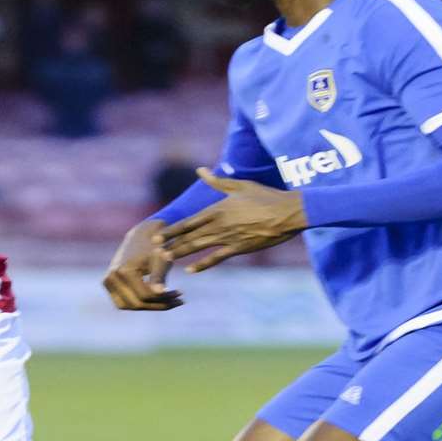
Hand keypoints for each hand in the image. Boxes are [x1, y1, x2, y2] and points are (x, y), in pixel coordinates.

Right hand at [102, 220, 181, 310]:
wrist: (141, 234)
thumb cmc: (155, 245)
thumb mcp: (160, 260)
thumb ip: (159, 277)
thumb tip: (160, 293)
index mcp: (124, 270)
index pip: (145, 295)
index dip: (165, 298)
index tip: (181, 295)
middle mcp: (111, 277)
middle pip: (137, 303)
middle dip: (159, 304)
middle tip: (178, 300)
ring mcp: (108, 282)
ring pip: (130, 305)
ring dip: (150, 306)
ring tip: (169, 301)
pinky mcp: (108, 285)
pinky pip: (124, 302)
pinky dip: (140, 303)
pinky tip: (158, 299)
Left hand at [156, 168, 306, 273]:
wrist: (287, 213)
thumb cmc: (265, 196)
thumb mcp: (239, 186)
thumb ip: (217, 181)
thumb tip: (200, 170)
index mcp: (217, 209)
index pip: (188, 222)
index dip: (171, 231)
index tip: (156, 236)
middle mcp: (219, 225)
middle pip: (190, 237)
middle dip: (171, 244)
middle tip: (154, 252)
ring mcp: (228, 238)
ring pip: (199, 247)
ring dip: (181, 254)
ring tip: (165, 260)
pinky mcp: (239, 248)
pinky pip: (217, 258)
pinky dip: (203, 265)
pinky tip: (190, 270)